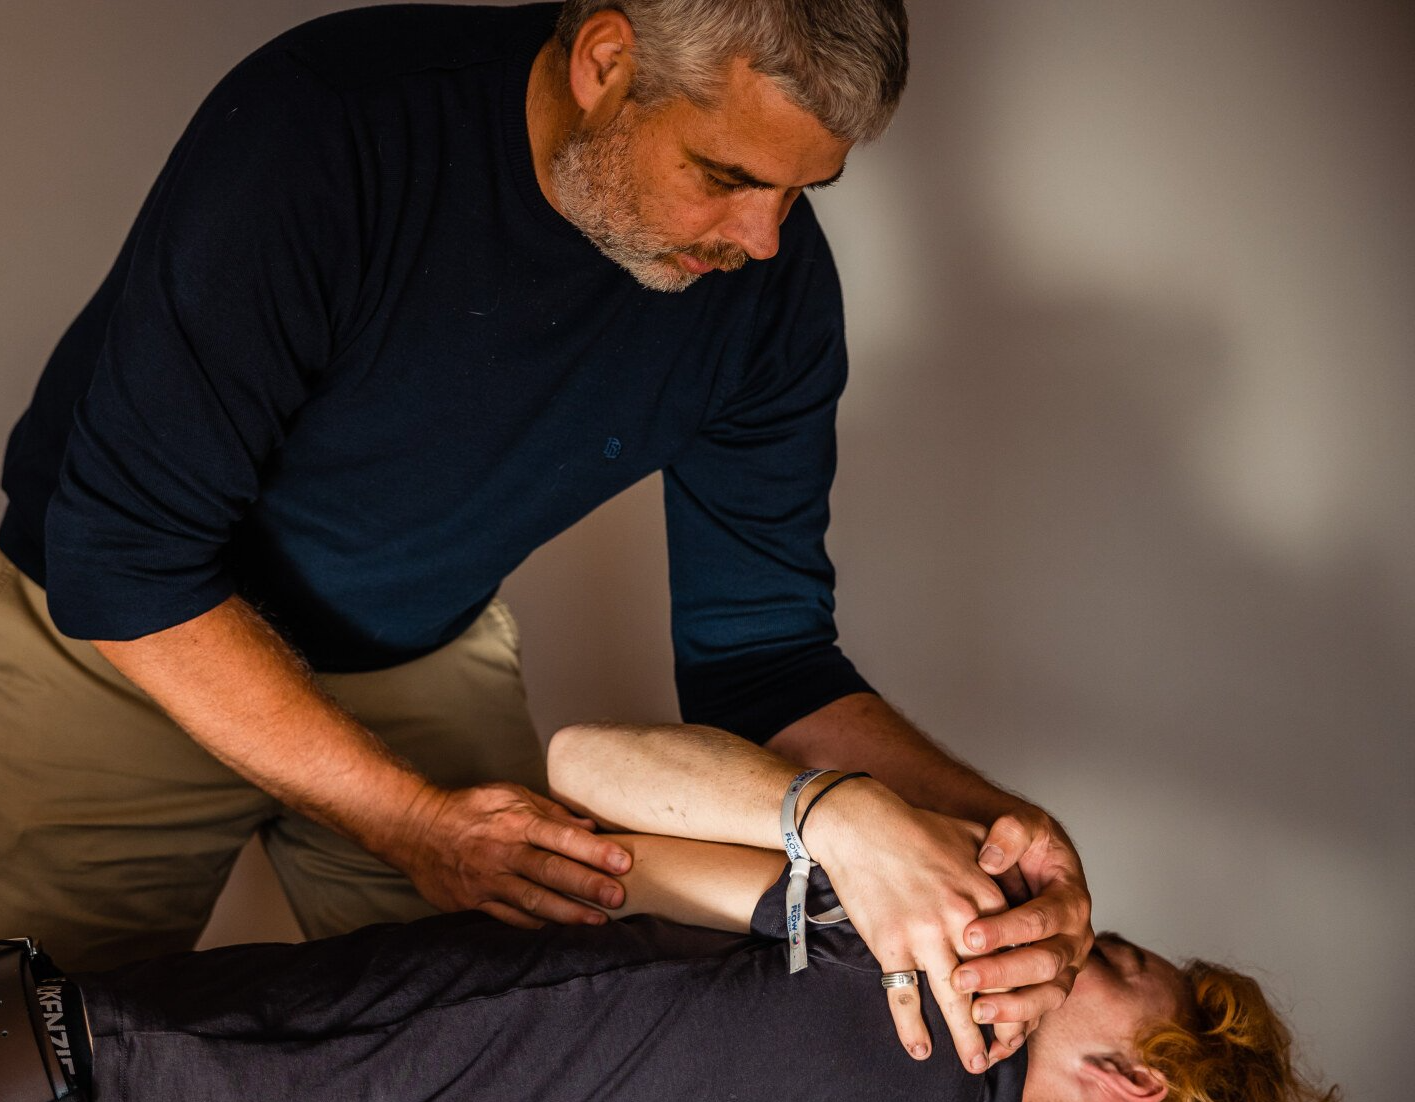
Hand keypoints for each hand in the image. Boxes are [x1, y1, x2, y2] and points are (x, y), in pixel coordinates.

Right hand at [388, 781, 632, 927]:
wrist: (416, 828)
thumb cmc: (471, 808)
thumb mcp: (511, 795)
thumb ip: (552, 812)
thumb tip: (590, 826)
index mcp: (517, 821)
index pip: (563, 837)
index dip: (595, 851)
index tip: (623, 862)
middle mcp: (504, 852)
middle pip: (552, 871)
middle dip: (588, 885)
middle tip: (618, 896)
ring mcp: (488, 880)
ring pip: (533, 901)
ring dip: (568, 913)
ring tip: (598, 921)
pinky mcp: (473, 901)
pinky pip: (510, 917)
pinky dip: (535, 924)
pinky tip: (558, 930)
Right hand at [809, 785, 1007, 1073]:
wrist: (860, 822)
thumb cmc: (913, 824)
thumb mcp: (970, 833)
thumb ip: (1001, 856)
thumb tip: (1018, 872)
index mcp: (984, 896)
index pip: (1015, 953)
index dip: (1025, 985)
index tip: (1028, 1006)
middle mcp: (961, 921)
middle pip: (992, 984)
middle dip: (1004, 1022)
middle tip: (1008, 1049)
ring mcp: (925, 936)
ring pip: (953, 999)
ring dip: (967, 1036)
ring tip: (977, 1062)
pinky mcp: (891, 944)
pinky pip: (903, 995)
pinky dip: (911, 1027)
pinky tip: (920, 1048)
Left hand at [951, 806, 1092, 1062]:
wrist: (1036, 861)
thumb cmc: (1027, 845)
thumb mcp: (1024, 826)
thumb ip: (1010, 834)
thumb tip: (990, 859)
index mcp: (1071, 900)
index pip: (1043, 919)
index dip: (1008, 929)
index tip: (970, 935)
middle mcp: (1075, 939)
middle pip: (1046, 964)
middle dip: (1004, 974)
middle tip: (962, 978)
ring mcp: (1065, 966)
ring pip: (1047, 996)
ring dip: (1012, 1009)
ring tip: (975, 1014)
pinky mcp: (1050, 985)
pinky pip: (1039, 1013)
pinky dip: (1017, 1030)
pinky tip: (992, 1046)